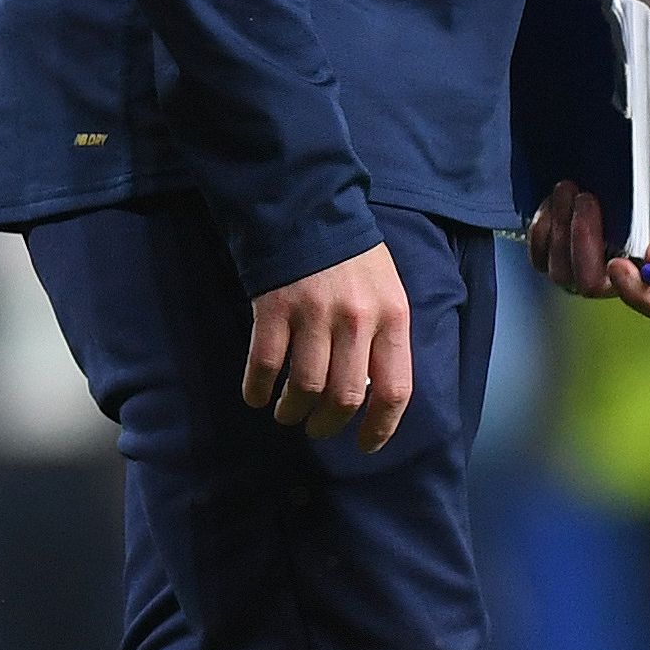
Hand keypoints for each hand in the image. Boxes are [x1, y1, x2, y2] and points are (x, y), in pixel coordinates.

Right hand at [246, 240, 414, 451]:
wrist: (305, 204)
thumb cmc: (351, 254)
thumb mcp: (387, 290)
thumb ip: (385, 336)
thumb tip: (370, 391)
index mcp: (392, 317)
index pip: (394, 391)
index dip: (380, 428)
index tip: (364, 445)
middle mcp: (356, 321)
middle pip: (344, 397)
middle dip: (328, 424)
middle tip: (317, 429)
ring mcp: (312, 314)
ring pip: (306, 386)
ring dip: (294, 411)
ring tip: (287, 415)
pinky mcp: (273, 307)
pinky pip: (266, 363)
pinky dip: (258, 388)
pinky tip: (256, 397)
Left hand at [528, 169, 649, 319]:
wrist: (613, 178)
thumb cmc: (645, 198)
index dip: (635, 289)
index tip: (618, 263)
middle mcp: (616, 284)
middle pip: (592, 284)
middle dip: (584, 238)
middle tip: (586, 199)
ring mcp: (581, 276)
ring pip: (561, 271)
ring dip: (561, 224)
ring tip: (568, 188)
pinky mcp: (552, 263)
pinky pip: (539, 256)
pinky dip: (543, 226)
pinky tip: (554, 201)